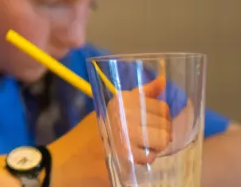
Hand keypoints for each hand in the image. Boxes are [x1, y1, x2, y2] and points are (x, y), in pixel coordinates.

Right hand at [49, 77, 170, 186]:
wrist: (75, 154)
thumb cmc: (102, 128)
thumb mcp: (120, 105)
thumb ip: (144, 93)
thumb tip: (163, 80)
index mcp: (123, 99)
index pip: (162, 107)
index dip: (160, 117)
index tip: (149, 122)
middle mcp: (124, 113)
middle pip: (165, 124)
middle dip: (160, 132)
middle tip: (144, 136)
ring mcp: (126, 133)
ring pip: (162, 140)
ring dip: (156, 146)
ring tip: (141, 145)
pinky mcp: (126, 153)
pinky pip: (151, 156)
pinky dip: (146, 159)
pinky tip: (134, 155)